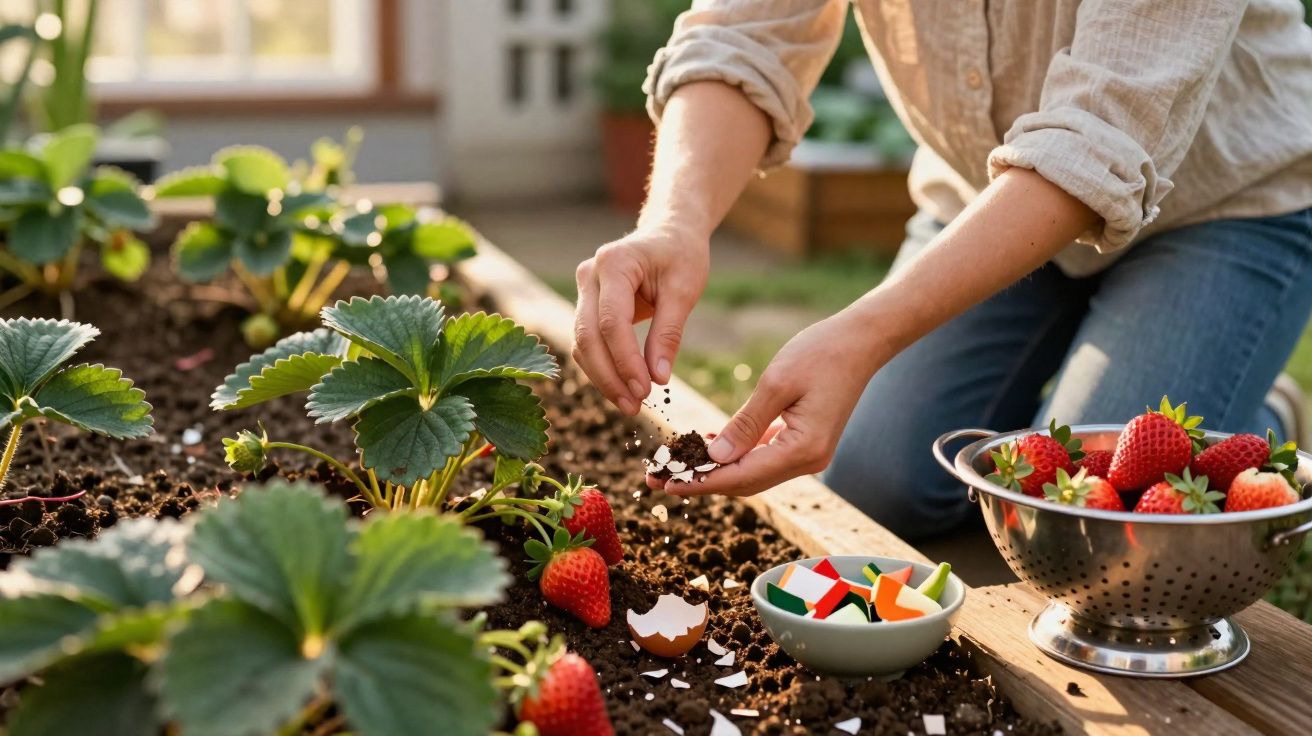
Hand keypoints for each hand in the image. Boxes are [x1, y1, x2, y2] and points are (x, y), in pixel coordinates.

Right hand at [572, 226, 708, 414]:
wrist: (670, 232)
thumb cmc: (681, 256)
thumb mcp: (685, 290)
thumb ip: (668, 333)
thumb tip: (658, 378)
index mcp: (614, 263)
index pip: (611, 322)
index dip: (625, 361)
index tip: (646, 390)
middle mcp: (590, 274)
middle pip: (588, 335)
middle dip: (609, 376)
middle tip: (634, 406)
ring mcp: (584, 289)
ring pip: (582, 343)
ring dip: (603, 377)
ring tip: (630, 404)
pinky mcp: (587, 304)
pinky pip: (588, 341)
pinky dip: (602, 367)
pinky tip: (623, 388)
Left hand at [651, 310, 886, 496]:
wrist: (862, 341)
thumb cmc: (821, 353)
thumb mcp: (776, 383)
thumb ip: (745, 424)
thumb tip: (714, 457)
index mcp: (803, 449)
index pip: (742, 476)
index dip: (702, 482)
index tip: (668, 484)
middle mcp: (808, 461)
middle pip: (745, 481)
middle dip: (701, 480)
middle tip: (659, 478)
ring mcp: (808, 454)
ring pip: (752, 472)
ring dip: (715, 470)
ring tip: (675, 466)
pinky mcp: (805, 442)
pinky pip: (763, 456)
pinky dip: (735, 454)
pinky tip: (708, 447)